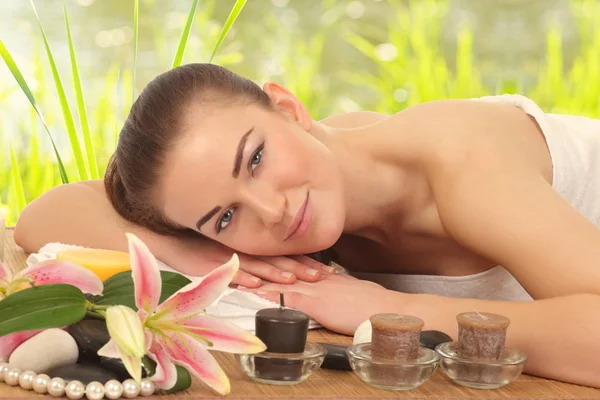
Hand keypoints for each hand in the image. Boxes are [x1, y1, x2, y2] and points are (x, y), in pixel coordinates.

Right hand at [164, 235, 335, 287]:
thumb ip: (258, 253)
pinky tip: (255, 284)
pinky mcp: (208, 263)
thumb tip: (285, 267)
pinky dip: (242, 277)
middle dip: (298, 269)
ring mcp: (228, 256)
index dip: (305, 262)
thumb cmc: (206, 242)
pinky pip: (227, 271)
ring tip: (292, 281)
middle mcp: (245, 250)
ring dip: (274, 274)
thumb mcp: (236, 245)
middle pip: (276, 260)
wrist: (172, 235)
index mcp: (254, 246)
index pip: (285, 254)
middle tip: (320, 277)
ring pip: (256, 265)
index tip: (326, 271)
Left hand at [241, 273, 403, 334]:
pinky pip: (284, 299)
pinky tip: (250, 295)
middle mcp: (315, 278)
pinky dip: (266, 296)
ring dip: (256, 278)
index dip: (274, 260)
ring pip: (278, 280)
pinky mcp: (314, 304)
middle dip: (258, 264)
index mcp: (324, 275)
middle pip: (280, 267)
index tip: (257, 256)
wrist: (388, 310)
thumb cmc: (375, 304)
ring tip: (233, 273)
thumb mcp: (354, 289)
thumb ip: (340, 283)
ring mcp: (314, 290)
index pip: (294, 263)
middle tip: (236, 257)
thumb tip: (332, 279)